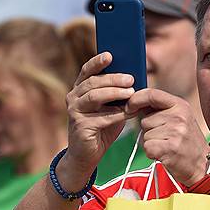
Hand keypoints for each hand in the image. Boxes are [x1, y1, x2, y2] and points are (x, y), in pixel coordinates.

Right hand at [61, 52, 136, 189]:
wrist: (87, 155)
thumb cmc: (101, 128)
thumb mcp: (111, 108)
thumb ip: (119, 96)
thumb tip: (136, 80)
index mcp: (80, 90)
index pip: (87, 71)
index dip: (97, 62)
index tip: (110, 55)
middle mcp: (73, 97)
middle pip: (93, 82)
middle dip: (113, 78)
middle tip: (131, 78)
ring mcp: (74, 111)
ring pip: (94, 96)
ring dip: (115, 93)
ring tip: (131, 92)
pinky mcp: (80, 126)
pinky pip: (100, 117)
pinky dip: (117, 114)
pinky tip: (129, 113)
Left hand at [125, 88, 209, 185]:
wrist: (203, 165)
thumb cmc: (187, 142)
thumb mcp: (180, 118)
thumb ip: (161, 109)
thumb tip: (134, 102)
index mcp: (181, 105)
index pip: (151, 94)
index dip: (135, 100)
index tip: (128, 108)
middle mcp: (179, 116)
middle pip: (145, 120)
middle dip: (149, 131)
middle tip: (166, 138)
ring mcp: (176, 132)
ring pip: (145, 135)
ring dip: (152, 143)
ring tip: (167, 146)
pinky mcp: (170, 148)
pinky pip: (147, 147)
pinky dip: (152, 153)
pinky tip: (165, 154)